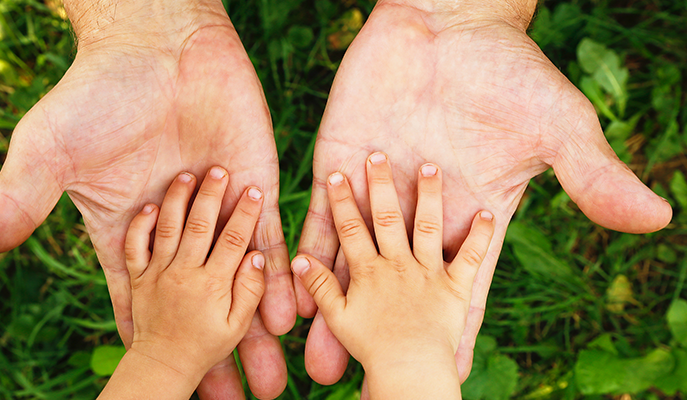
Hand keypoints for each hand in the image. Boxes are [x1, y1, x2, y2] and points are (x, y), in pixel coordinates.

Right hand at [0, 2, 292, 397]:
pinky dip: (277, 278)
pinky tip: (290, 319)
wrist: (157, 42)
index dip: (150, 347)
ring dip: (254, 331)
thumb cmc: (98, 94)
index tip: (161, 393)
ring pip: (238, 283)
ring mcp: (219, 213)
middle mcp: (179, 233)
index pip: (141, 304)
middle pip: (197, 306)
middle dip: (214, 355)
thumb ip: (16, 200)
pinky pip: (268, 240)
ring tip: (272, 381)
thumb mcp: (50, 151)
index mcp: (131, 233)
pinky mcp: (255, 188)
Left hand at [298, 1, 671, 384]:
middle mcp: (419, 214)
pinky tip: (291, 288)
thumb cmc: (507, 72)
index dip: (457, 331)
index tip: (448, 377)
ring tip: (316, 357)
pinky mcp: (339, 163)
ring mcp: (375, 191)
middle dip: (381, 333)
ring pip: (352, 261)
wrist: (447, 22)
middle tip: (359, 385)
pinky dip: (308, 250)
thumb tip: (657, 218)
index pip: (464, 285)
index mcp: (470, 215)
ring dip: (334, 307)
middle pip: (399, 287)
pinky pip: (319, 214)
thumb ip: (591, 176)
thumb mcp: (556, 126)